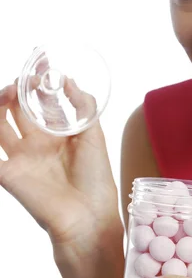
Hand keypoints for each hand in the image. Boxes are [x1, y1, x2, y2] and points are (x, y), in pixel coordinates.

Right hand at [0, 74, 119, 250]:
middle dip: (17, 88)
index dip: (38, 81)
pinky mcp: (8, 173)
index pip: (41, 101)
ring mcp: (20, 157)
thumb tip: (69, 80)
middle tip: (25, 79)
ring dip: (0, 103)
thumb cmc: (96, 179)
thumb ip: (83, 107)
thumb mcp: (94, 136)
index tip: (40, 61)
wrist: (88, 216)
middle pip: (17, 108)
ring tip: (9, 92)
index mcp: (57, 135)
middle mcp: (36, 143)